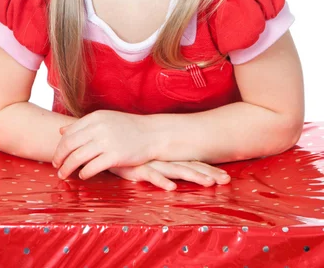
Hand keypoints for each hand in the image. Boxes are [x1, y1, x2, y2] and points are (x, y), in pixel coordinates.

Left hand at [52, 109, 153, 179]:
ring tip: (63, 175)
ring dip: (67, 168)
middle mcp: (99, 127)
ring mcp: (107, 141)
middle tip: (56, 166)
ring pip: (77, 157)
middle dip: (59, 158)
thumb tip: (61, 130)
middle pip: (70, 145)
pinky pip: (92, 167)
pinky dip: (84, 173)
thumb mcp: (105, 120)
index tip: (57, 156)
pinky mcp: (115, 156)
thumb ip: (83, 125)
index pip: (69, 133)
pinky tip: (82, 176)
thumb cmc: (127, 127)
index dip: (60, 146)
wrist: (152, 133)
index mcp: (95, 117)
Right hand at [108, 160, 230, 190]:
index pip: (192, 164)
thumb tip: (170, 174)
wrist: (104, 144)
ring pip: (175, 170)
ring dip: (192, 176)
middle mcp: (162, 160)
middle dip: (209, 174)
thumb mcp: (144, 160)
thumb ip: (156, 166)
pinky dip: (161, 181)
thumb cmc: (125, 153)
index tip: (226, 177)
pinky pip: (150, 175)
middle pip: (190, 167)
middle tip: (227, 181)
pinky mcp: (136, 168)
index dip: (209, 170)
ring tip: (208, 183)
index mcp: (166, 158)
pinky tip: (171, 187)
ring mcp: (151, 163)